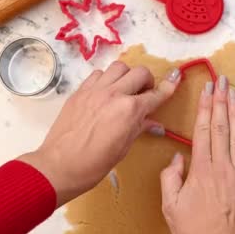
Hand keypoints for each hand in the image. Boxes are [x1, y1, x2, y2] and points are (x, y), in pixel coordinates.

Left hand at [20, 61, 181, 206]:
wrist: (59, 166)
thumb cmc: (95, 164)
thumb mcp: (124, 147)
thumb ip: (140, 128)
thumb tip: (153, 123)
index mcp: (129, 111)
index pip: (156, 94)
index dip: (168, 87)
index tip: (175, 78)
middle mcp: (114, 94)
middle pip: (140, 72)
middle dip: (147, 81)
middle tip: (144, 94)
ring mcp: (95, 91)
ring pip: (119, 67)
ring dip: (126, 76)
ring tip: (124, 90)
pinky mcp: (79, 92)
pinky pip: (98, 74)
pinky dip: (106, 79)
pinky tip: (105, 93)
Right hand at [160, 76, 234, 233]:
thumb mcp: (170, 208)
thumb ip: (171, 179)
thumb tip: (177, 159)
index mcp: (201, 170)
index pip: (204, 130)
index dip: (206, 107)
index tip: (207, 89)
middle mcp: (222, 168)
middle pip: (222, 127)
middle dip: (221, 101)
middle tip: (222, 81)